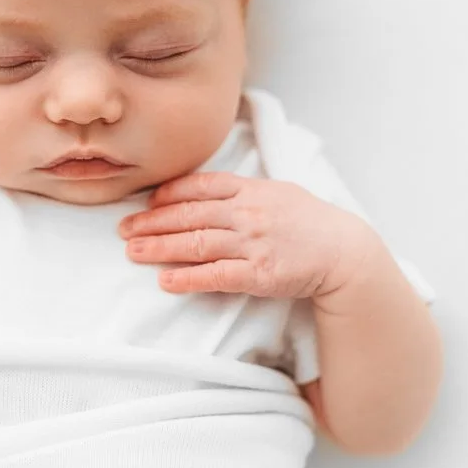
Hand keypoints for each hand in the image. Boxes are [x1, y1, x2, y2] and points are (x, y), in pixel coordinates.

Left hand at [118, 172, 373, 298]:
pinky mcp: (259, 274)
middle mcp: (248, 213)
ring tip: (133, 252)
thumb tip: (208, 190)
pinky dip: (187, 278)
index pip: (200, 186)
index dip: (169, 194)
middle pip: (189, 215)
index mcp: (251, 189)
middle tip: (123, 229)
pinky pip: (215, 276)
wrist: (344, 252)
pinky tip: (165, 281)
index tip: (146, 202)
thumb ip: (243, 190)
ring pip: (195, 244)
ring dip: (159, 248)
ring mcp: (253, 243)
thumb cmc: (310, 223)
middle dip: (151, 222)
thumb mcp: (278, 192)